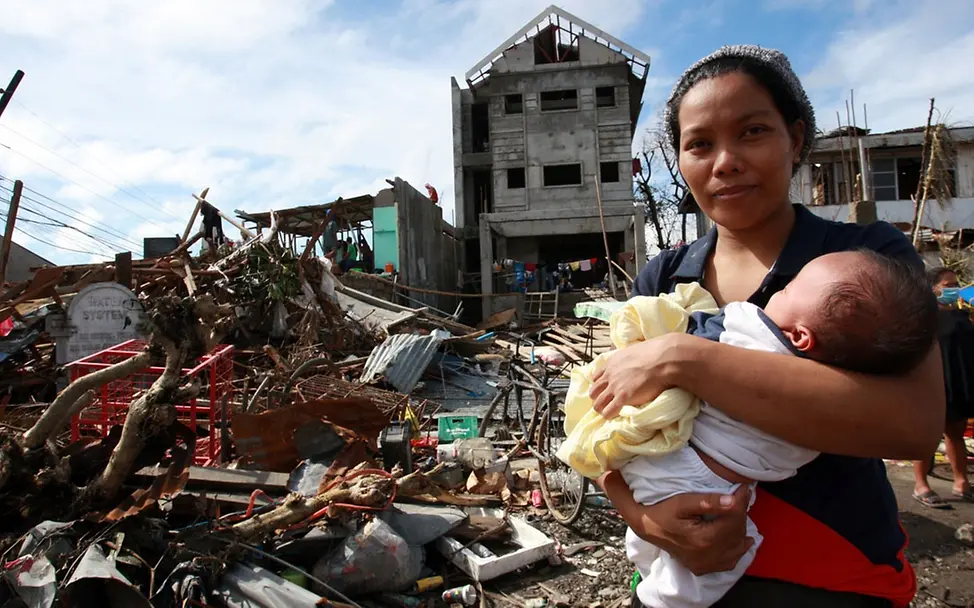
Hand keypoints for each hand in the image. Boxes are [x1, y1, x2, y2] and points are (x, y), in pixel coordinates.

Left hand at [590, 333, 689, 417]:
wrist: (664, 359)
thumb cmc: (656, 353)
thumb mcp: (634, 351)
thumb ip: (628, 359)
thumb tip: (634, 361)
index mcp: (611, 363)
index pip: (596, 377)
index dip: (600, 385)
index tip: (605, 390)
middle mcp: (609, 375)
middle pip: (594, 391)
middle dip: (597, 398)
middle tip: (605, 403)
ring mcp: (615, 387)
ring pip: (598, 403)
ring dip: (601, 408)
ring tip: (607, 412)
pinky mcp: (622, 397)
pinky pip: (608, 411)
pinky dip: (609, 415)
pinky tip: (613, 416)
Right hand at [598, 471, 752, 575]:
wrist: (647, 527)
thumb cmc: (663, 511)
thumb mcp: (683, 502)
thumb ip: (708, 502)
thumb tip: (733, 501)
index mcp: (704, 539)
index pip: (733, 519)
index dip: (742, 501)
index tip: (744, 488)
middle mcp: (707, 556)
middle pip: (737, 533)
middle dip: (741, 514)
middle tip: (741, 498)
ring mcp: (706, 565)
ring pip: (736, 548)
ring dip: (741, 530)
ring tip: (739, 514)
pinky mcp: (703, 568)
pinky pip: (729, 563)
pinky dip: (736, 551)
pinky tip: (739, 540)